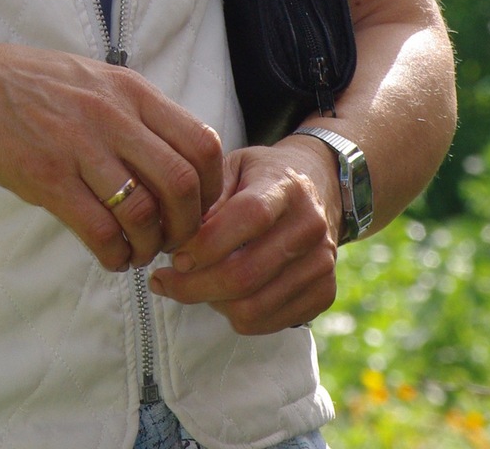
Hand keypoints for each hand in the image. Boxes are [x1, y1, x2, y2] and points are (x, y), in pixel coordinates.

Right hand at [0, 41, 222, 273]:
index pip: (201, 143)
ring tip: (138, 251)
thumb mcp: (94, 80)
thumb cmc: (30, 86)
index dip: (212, 189)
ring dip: (150, 246)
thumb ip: (136, 112)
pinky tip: (109, 256)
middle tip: (173, 240)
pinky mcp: (46, 177)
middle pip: (182, 183)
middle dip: (188, 226)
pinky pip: (99, 231)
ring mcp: (78, 146)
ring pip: (144, 213)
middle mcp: (111, 115)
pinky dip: (114, 255)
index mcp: (130, 90)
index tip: (199, 209)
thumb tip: (180, 158)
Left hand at [148, 138, 339, 333]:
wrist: (317, 186)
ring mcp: (322, 264)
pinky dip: (236, 316)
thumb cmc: (260, 176)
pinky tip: (220, 295)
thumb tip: (176, 237)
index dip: (207, 242)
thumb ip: (206, 196)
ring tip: (190, 286)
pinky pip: (269, 323)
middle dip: (195, 286)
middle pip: (247, 274)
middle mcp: (310, 227)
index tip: (174, 255)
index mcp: (286, 186)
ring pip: (254, 306)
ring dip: (211, 303)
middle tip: (164, 281)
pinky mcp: (325, 293)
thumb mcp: (231, 166)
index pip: (250, 218)